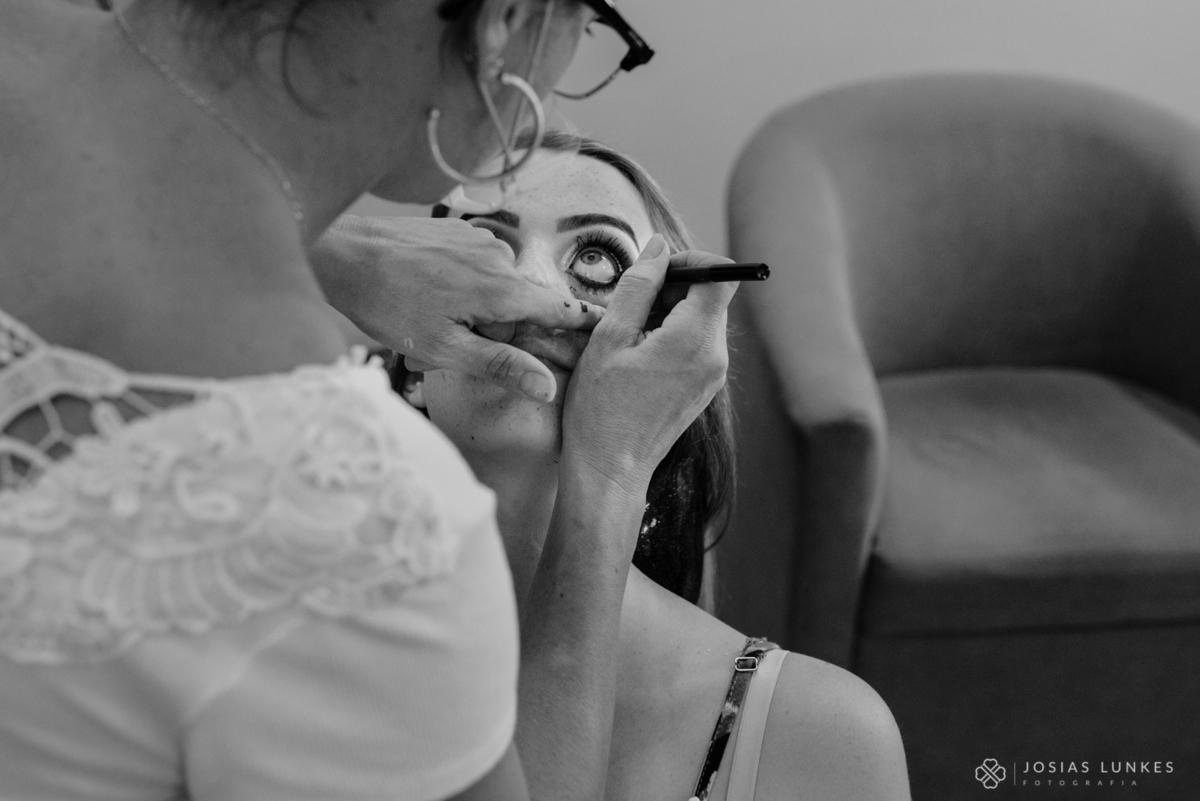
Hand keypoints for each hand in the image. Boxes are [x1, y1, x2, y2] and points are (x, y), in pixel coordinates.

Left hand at [311, 215, 603, 401]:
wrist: (342, 254)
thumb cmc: (387, 305)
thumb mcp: (443, 349)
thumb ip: (500, 364)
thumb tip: (548, 386)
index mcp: (502, 289)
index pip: (561, 309)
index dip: (582, 325)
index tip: (603, 334)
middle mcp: (500, 256)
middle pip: (524, 302)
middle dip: (502, 325)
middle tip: (455, 340)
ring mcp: (480, 237)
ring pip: (499, 283)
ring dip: (480, 304)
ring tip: (434, 316)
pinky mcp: (460, 227)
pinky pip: (479, 263)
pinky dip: (464, 281)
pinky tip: (429, 291)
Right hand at [562, 235, 736, 491]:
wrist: (610, 469)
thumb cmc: (602, 409)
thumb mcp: (610, 338)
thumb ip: (638, 286)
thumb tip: (659, 247)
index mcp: (695, 340)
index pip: (720, 275)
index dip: (691, 260)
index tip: (655, 269)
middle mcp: (714, 357)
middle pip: (711, 296)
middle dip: (673, 287)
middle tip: (631, 303)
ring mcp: (712, 375)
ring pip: (702, 319)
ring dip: (668, 311)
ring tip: (629, 332)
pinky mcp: (703, 388)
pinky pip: (696, 343)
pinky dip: (671, 334)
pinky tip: (637, 352)